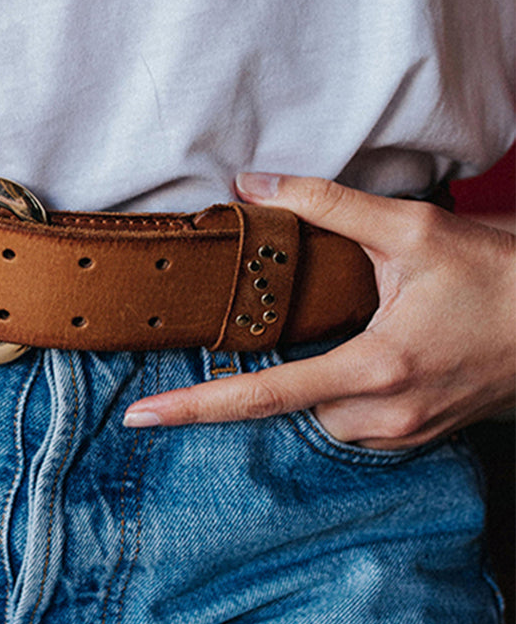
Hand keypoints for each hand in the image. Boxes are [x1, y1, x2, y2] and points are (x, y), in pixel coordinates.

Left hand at [124, 174, 515, 448]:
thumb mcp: (414, 229)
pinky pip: (352, 424)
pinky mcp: (418, 438)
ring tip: (348, 333)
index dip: (197, 408)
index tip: (143, 417)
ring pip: (319, 418)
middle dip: (265, 373)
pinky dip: (338, 393)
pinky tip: (365, 354)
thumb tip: (252, 184)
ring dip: (309, 382)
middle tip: (289, 329)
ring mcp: (405, 435)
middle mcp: (386, 415)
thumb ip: (327, 204)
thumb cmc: (499, 278)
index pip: (265, 396)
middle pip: (286, 407)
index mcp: (377, 368)